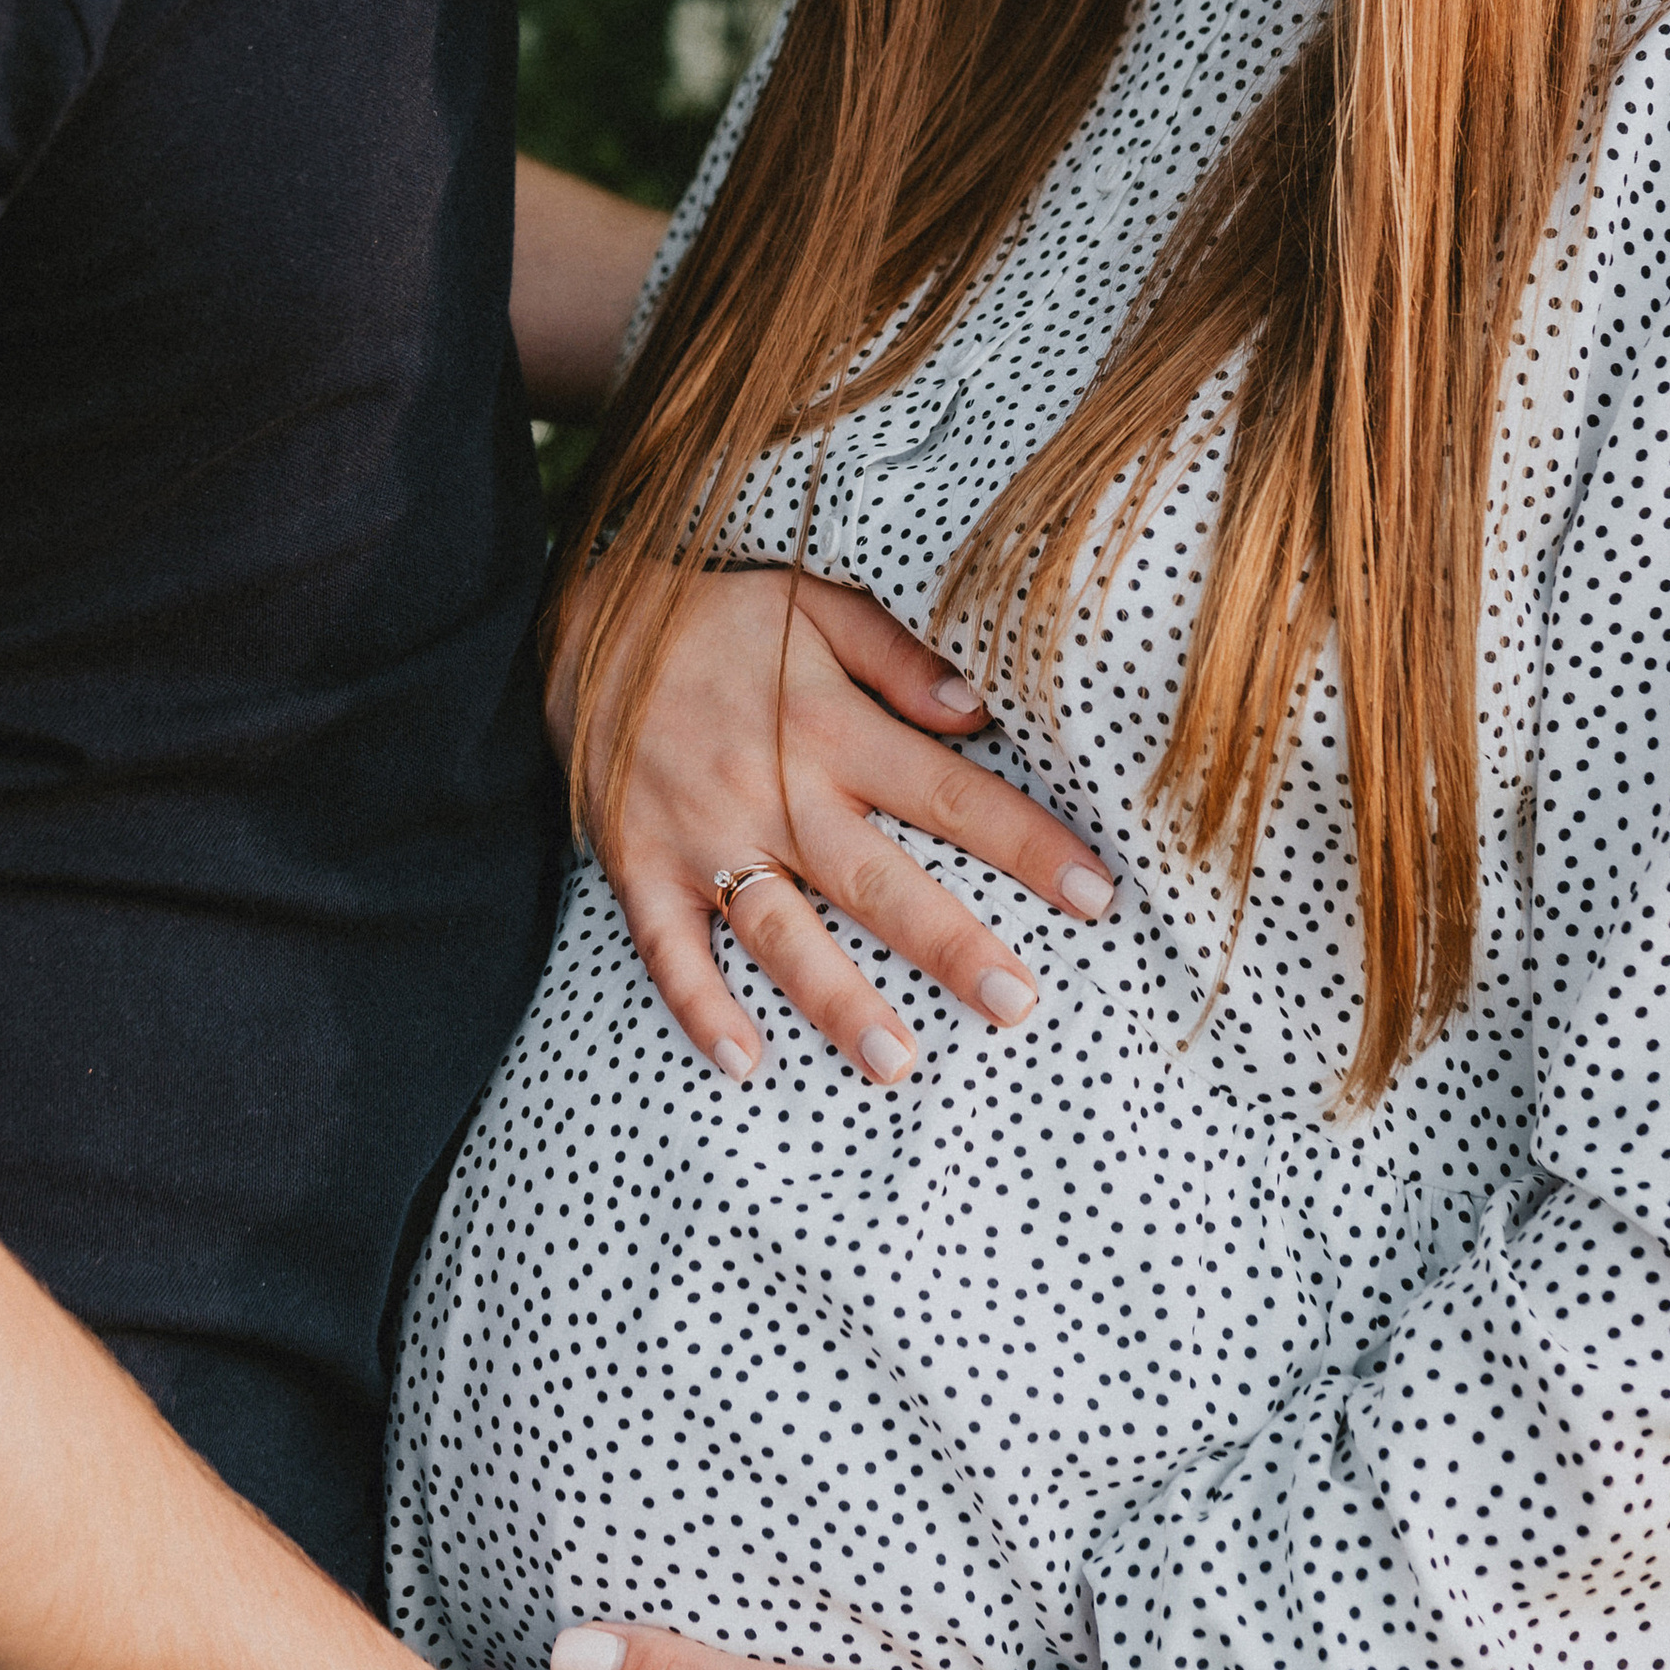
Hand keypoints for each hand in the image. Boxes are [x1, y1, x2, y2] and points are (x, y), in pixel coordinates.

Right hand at [558, 563, 1114, 1082]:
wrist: (575, 624)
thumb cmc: (715, 618)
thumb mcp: (812, 604)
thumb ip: (899, 655)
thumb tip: (981, 708)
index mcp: (826, 724)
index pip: (948, 794)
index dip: (1026, 844)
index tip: (1095, 893)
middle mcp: (771, 790)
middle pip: (875, 880)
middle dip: (949, 944)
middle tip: (1017, 1004)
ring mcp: (701, 836)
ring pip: (780, 931)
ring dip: (836, 1000)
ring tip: (896, 1064)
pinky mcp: (641, 868)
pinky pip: (670, 950)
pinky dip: (700, 1008)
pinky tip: (744, 1063)